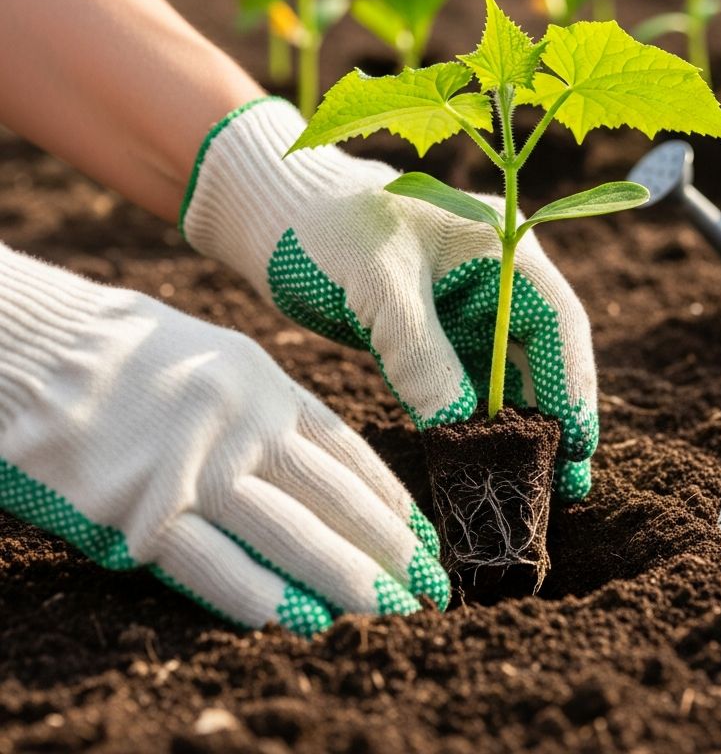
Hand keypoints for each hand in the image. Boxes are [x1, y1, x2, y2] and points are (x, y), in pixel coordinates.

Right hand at [0, 244, 447, 635]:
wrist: (47, 347)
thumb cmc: (136, 356)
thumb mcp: (224, 362)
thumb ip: (273, 412)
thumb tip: (325, 470)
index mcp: (268, 387)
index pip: (348, 455)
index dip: (391, 501)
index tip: (425, 539)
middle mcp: (246, 424)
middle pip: (333, 495)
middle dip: (388, 546)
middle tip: (430, 586)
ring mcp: (197, 464)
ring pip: (287, 529)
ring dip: (342, 576)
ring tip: (390, 609)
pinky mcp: (141, 504)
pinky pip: (206, 557)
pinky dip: (252, 590)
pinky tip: (294, 616)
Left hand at [183, 98, 597, 501]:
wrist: (278, 218)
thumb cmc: (329, 231)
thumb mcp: (380, 289)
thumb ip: (424, 359)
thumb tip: (462, 436)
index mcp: (500, 245)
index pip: (555, 321)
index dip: (571, 384)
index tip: (578, 444)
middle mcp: (496, 277)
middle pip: (542, 353)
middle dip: (554, 416)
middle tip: (567, 484)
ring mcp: (468, 306)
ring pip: (509, 374)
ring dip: (520, 426)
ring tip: (537, 487)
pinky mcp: (437, 332)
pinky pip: (470, 382)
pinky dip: (478, 421)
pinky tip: (486, 460)